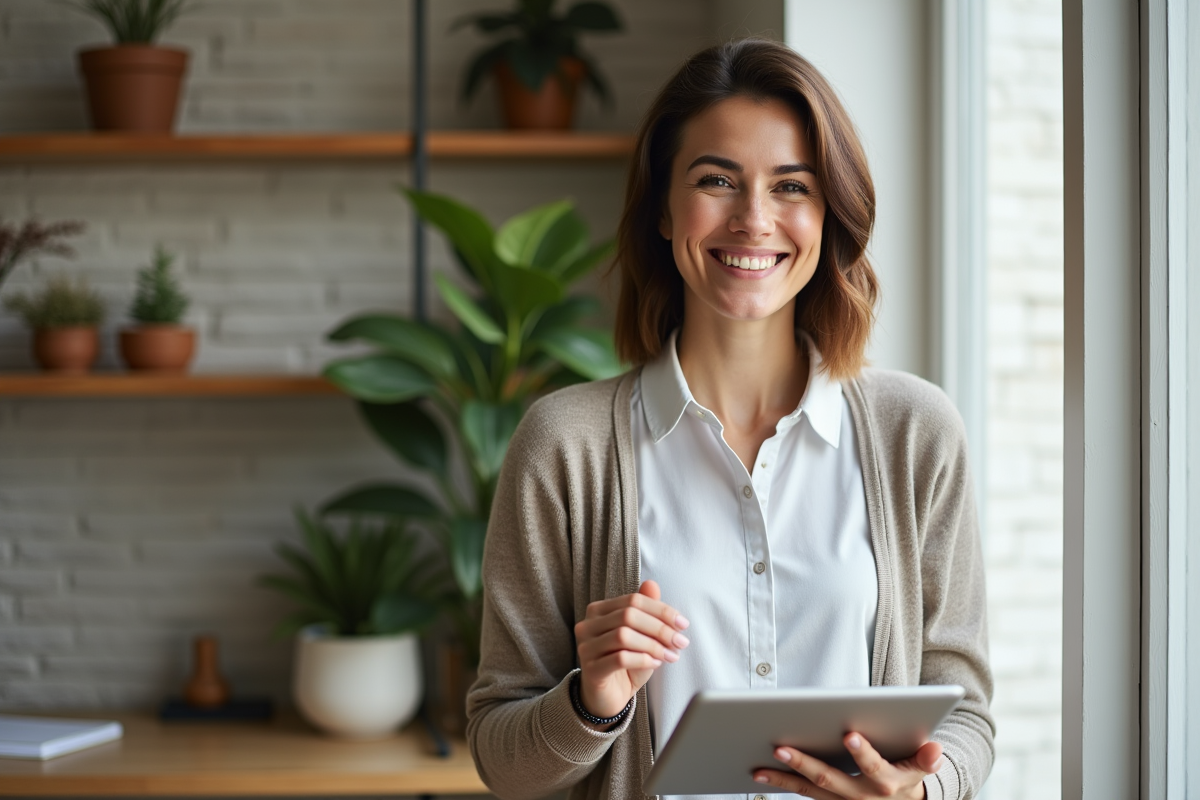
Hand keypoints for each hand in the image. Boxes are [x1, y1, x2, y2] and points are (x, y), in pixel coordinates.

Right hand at [573, 580, 689, 718]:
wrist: (609, 696)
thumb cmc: (626, 663)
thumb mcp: (641, 635)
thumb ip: (646, 611)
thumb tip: (652, 585)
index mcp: (599, 611)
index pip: (633, 600)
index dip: (661, 610)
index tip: (683, 624)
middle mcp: (587, 625)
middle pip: (628, 615)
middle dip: (660, 628)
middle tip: (680, 642)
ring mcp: (585, 647)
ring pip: (623, 636)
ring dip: (653, 645)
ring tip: (670, 655)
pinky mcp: (590, 670)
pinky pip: (620, 659)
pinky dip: (643, 659)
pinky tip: (655, 664)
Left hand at [752, 732, 942, 799]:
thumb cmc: (907, 777)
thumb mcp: (921, 770)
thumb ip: (925, 760)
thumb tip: (935, 750)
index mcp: (887, 784)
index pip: (874, 768)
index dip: (862, 753)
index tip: (849, 734)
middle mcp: (861, 797)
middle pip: (830, 780)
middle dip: (804, 763)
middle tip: (780, 747)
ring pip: (809, 791)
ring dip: (783, 779)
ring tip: (758, 767)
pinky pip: (802, 795)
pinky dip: (782, 785)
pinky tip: (761, 774)